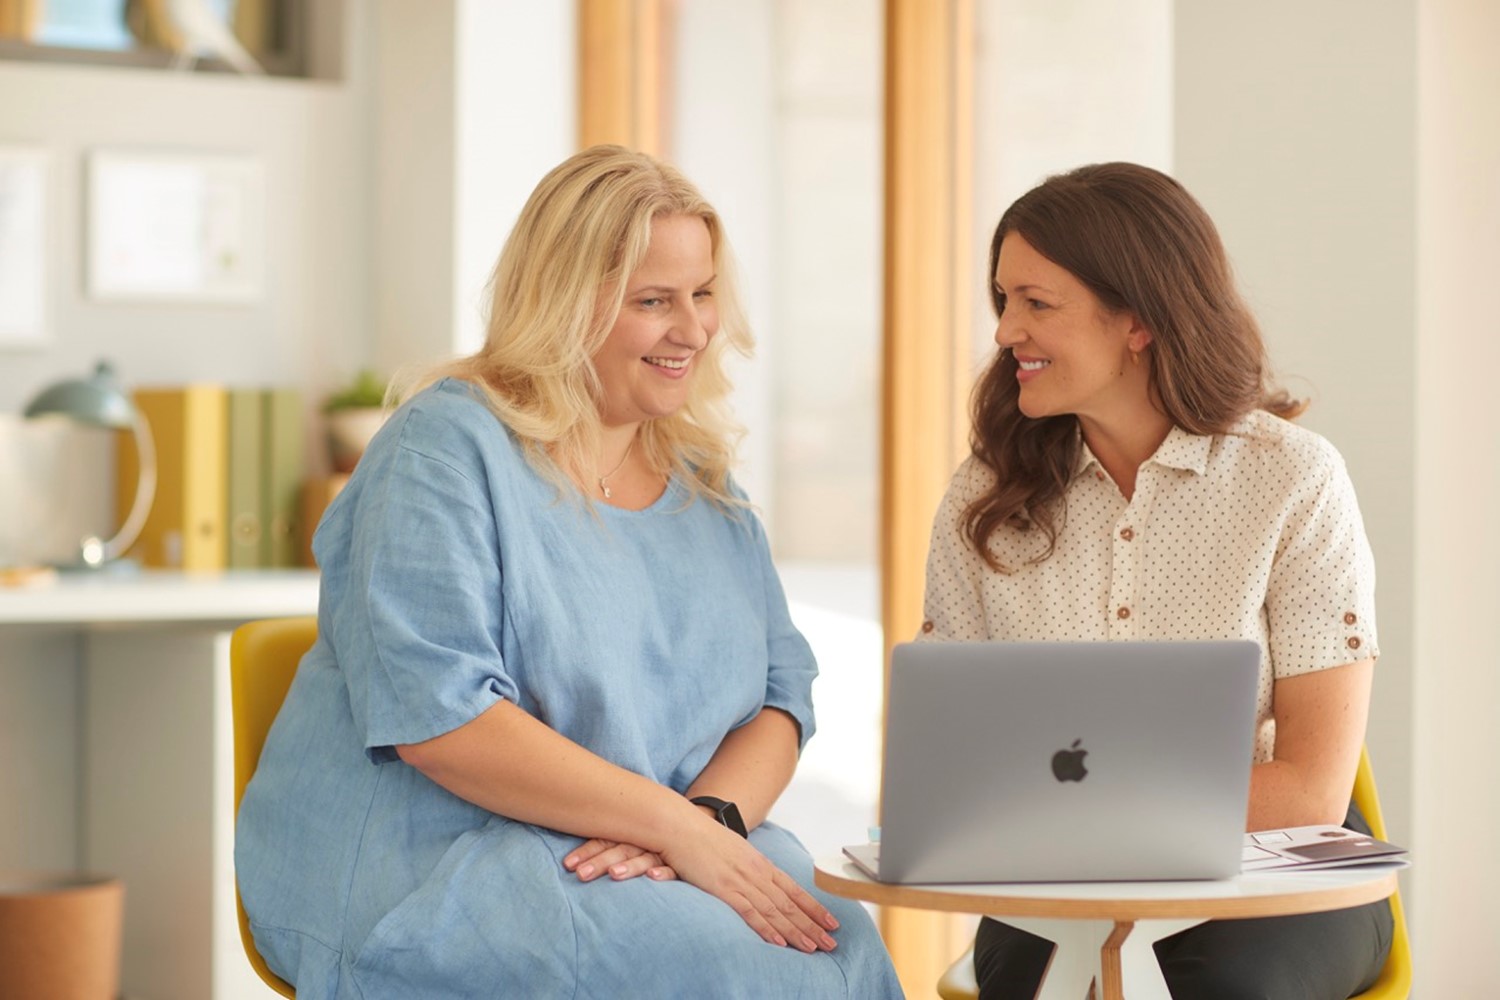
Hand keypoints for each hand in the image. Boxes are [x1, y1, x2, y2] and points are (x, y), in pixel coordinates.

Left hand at [564, 839, 676, 882]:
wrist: (705, 836)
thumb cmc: (664, 843)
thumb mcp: (638, 842)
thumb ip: (614, 847)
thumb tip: (577, 861)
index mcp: (635, 834)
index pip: (608, 839)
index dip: (588, 851)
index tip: (568, 865)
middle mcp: (649, 841)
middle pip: (621, 849)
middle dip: (600, 861)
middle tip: (581, 874)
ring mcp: (667, 853)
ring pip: (644, 859)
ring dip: (629, 866)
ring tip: (614, 874)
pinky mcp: (686, 866)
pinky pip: (673, 870)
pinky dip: (663, 873)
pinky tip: (652, 878)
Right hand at [659, 820, 840, 953]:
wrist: (680, 825)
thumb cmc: (702, 837)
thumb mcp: (733, 850)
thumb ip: (747, 866)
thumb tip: (756, 878)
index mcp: (760, 863)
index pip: (794, 889)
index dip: (814, 907)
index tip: (831, 921)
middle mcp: (756, 872)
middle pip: (790, 903)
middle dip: (812, 924)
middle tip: (832, 941)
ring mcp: (741, 880)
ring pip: (775, 911)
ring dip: (796, 931)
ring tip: (814, 946)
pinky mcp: (724, 888)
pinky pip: (750, 912)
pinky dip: (766, 929)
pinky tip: (780, 942)